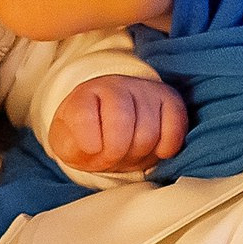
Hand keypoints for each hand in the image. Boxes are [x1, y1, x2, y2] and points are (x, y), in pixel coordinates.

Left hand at [48, 74, 186, 172]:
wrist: (114, 123)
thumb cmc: (88, 136)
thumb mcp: (67, 144)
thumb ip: (69, 148)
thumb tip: (91, 147)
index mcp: (84, 95)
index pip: (84, 115)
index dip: (88, 141)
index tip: (91, 150)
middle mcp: (116, 86)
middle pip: (120, 124)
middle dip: (115, 152)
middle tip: (112, 158)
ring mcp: (146, 91)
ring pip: (148, 132)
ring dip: (139, 154)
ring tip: (130, 154)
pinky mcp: (171, 101)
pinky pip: (175, 129)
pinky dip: (166, 148)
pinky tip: (154, 151)